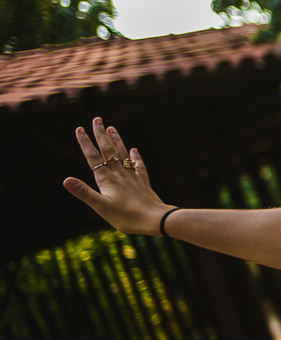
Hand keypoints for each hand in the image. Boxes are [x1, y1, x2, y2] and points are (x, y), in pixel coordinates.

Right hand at [63, 117, 174, 235]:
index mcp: (107, 180)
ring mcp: (132, 178)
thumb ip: (84, 192)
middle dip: (101, 135)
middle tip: (97, 119)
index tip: (79, 128)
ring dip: (116, 141)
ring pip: (123, 155)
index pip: (93, 158)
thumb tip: (65, 180)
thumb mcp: (101, 207)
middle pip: (108, 151)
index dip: (85, 143)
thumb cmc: (126, 217)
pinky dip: (135, 157)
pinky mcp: (143, 184)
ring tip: (112, 128)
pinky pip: (138, 166)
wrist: (155, 219)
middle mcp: (119, 175)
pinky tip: (134, 150)